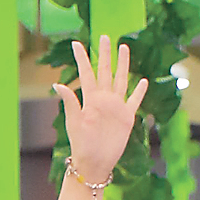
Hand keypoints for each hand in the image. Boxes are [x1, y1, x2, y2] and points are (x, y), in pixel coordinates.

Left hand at [54, 35, 147, 187]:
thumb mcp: (74, 122)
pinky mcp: (127, 116)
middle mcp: (103, 99)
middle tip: (104, 37)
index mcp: (90, 98)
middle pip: (105, 71)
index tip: (76, 43)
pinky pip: (134, 100)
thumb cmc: (82, 144)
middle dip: (104, 54)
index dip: (81, 58)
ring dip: (123, 65)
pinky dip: (139, 91)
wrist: (95, 162)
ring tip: (124, 48)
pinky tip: (143, 81)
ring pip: (121, 79)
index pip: (86, 73)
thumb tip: (56, 84)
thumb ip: (70, 102)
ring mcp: (116, 106)